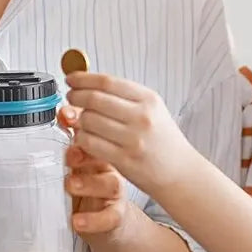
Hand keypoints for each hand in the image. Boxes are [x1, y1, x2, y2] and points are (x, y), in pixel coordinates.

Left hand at [58, 105, 131, 239]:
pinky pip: (109, 217)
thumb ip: (70, 142)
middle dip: (86, 153)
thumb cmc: (93, 185)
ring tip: (70, 184)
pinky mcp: (116, 216)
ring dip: (89, 183)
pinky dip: (93, 220)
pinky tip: (77, 221)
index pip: (95, 135)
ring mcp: (115, 192)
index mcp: (101, 153)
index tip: (66, 117)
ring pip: (110, 184)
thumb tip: (62, 113)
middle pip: (106, 156)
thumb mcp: (79, 164)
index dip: (81, 125)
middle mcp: (111, 169)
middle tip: (70, 155)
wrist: (113, 221)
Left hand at [65, 72, 194, 196]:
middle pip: (95, 99)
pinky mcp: (124, 159)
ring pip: (89, 120)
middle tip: (70, 98)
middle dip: (76, 96)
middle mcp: (141, 116)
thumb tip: (87, 85)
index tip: (71, 79)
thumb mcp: (151, 110)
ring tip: (79, 120)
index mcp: (148, 99)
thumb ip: (123, 98)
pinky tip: (83, 137)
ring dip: (77, 119)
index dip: (83, 79)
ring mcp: (133, 139)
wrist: (180, 172)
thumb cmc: (162, 140)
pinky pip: (90, 143)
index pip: (107, 82)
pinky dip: (81, 138)